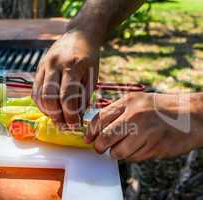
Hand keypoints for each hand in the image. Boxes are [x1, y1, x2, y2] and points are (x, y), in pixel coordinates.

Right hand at [32, 30, 98, 127]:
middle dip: (57, 116)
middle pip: (49, 97)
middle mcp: (55, 64)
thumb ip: (84, 97)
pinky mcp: (38, 68)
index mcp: (73, 65)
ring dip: (47, 111)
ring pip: (39, 95)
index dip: (70, 115)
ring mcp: (44, 65)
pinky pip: (35, 90)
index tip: (75, 125)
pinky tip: (50, 109)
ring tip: (58, 118)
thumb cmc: (89, 57)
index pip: (68, 96)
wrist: (79, 35)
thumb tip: (76, 117)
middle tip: (65, 125)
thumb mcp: (92, 76)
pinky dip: (41, 103)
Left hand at [85, 92, 202, 160]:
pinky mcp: (155, 147)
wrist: (191, 115)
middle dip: (99, 147)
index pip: (100, 119)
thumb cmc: (160, 108)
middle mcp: (135, 116)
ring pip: (118, 152)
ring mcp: (146, 132)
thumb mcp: (137, 101)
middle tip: (100, 149)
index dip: (90, 132)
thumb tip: (96, 128)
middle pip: (105, 138)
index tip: (88, 139)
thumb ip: (117, 112)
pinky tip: (140, 147)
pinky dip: (132, 156)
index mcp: (128, 102)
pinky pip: (133, 158)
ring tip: (124, 147)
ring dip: (116, 153)